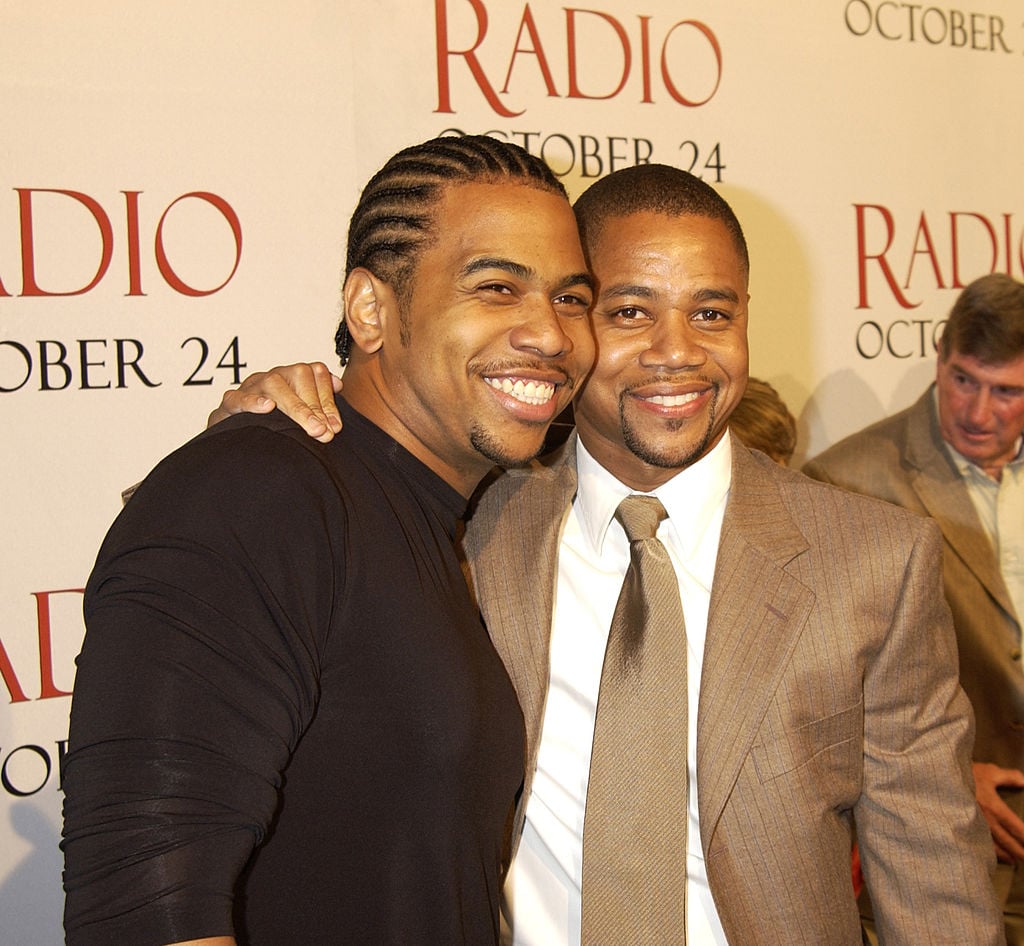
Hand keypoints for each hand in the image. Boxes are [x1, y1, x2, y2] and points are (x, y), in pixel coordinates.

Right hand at [208, 362, 342, 442]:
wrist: (236, 436)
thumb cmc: (273, 422)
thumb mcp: (300, 412)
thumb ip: (320, 400)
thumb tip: (338, 385)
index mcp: (292, 376)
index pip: (316, 373)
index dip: (328, 400)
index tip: (336, 426)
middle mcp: (273, 377)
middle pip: (298, 376)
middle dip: (315, 407)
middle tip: (324, 432)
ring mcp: (251, 386)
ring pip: (273, 384)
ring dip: (295, 407)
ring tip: (310, 428)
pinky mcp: (230, 402)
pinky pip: (238, 396)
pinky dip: (253, 401)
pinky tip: (268, 408)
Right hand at [973, 761, 1023, 861]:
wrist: (938, 780)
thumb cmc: (965, 775)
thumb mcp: (988, 772)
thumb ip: (1008, 777)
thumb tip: (1023, 781)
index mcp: (995, 807)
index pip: (1016, 828)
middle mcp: (986, 821)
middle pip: (1008, 842)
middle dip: (1020, 851)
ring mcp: (974, 828)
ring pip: (994, 848)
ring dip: (1006, 855)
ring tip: (1014, 860)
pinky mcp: (963, 829)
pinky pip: (978, 845)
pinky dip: (988, 853)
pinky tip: (992, 856)